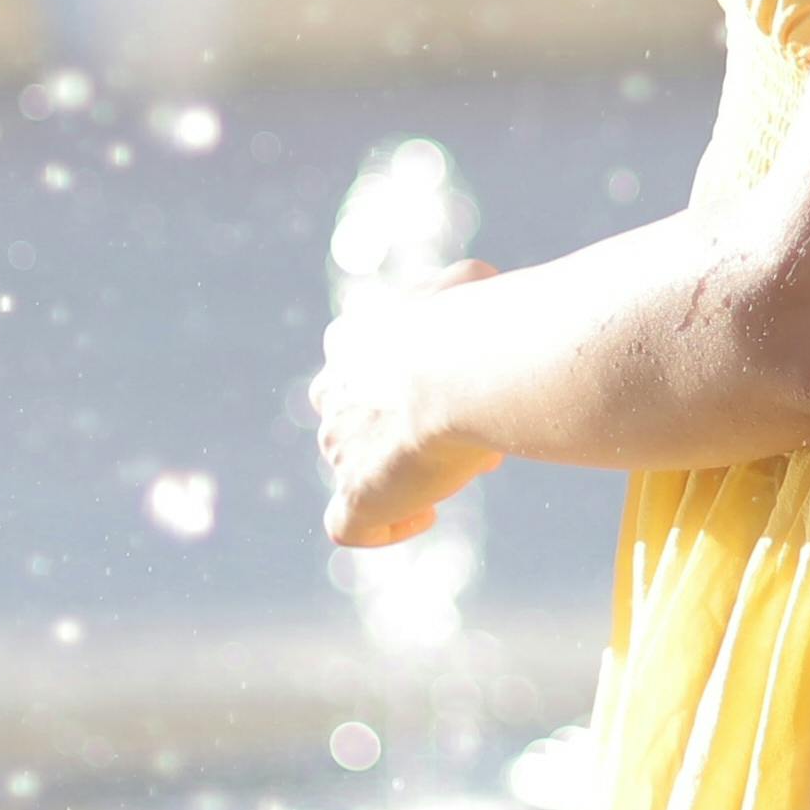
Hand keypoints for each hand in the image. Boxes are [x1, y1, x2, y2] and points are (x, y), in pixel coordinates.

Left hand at [313, 263, 504, 548]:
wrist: (464, 369)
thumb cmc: (474, 321)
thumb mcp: (467, 284)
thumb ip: (458, 295)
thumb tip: (473, 303)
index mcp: (351, 340)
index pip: (364, 363)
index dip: (404, 379)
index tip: (445, 387)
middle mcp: (335, 393)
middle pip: (357, 416)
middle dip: (401, 426)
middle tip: (457, 428)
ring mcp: (339, 447)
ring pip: (358, 465)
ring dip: (404, 468)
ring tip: (459, 462)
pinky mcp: (358, 494)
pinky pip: (350, 525)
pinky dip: (384, 525)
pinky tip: (423, 512)